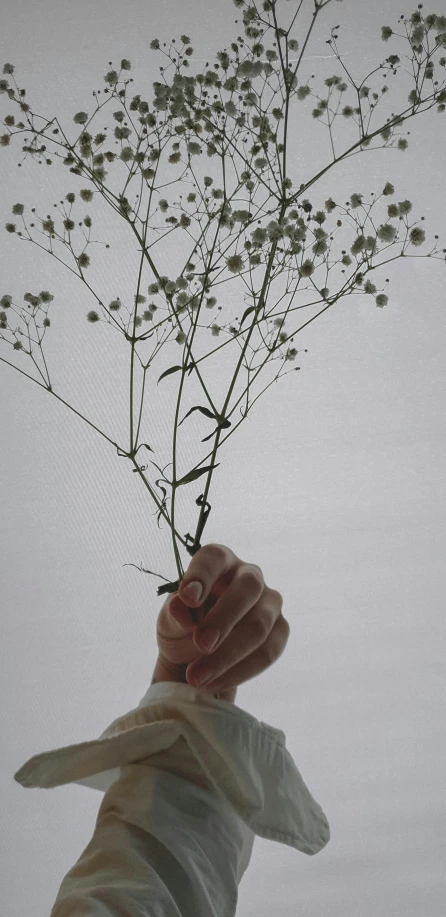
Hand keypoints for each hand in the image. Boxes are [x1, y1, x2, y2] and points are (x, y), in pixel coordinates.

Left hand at [153, 543, 289, 701]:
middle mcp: (249, 575)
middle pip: (248, 587)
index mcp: (219, 562)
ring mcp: (269, 602)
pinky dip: (240, 671)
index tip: (187, 598)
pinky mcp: (280, 630)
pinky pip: (269, 651)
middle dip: (224, 618)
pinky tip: (214, 683)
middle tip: (201, 644)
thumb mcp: (169, 621)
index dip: (202, 574)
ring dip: (228, 654)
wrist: (197, 660)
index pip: (214, 557)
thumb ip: (174, 612)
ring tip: (197, 677)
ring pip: (260, 624)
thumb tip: (180, 606)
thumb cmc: (184, 628)